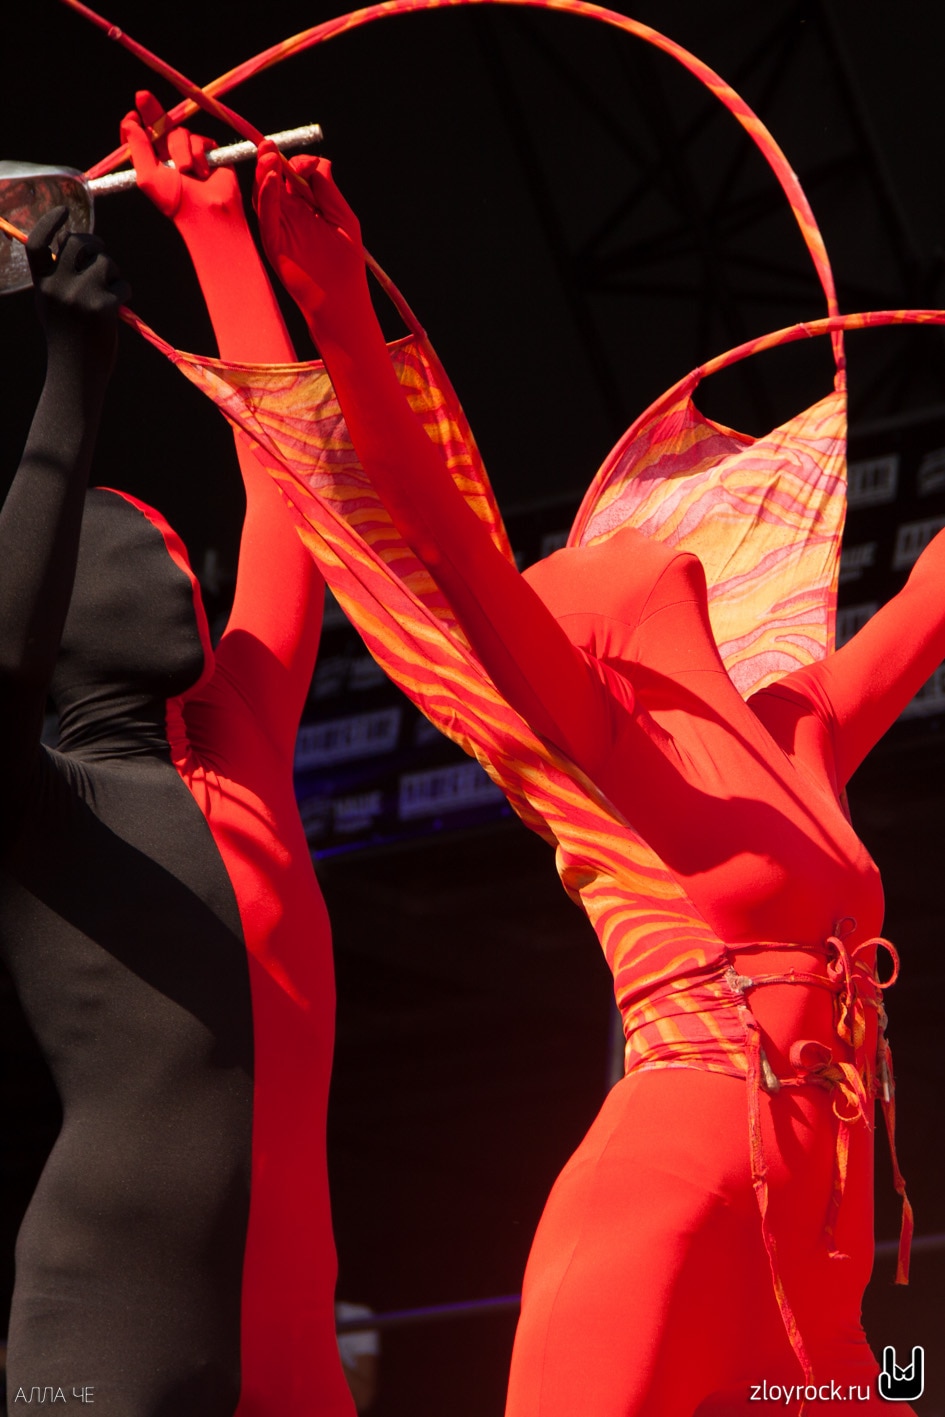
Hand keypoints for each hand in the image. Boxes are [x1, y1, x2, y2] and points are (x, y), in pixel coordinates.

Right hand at [28, 207, 129, 375]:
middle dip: (95, 244)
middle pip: (78, 244)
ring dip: (114, 273)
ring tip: (110, 292)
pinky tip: (117, 310)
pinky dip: (124, 293)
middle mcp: (57, 287)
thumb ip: (56, 275)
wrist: (77, 374)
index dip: (50, 223)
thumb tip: (69, 241)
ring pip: (106, 263)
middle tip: (102, 253)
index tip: (64, 212)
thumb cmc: (67, 339)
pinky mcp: (102, 308)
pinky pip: (122, 285)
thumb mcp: (52, 304)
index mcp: (42, 285)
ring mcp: (80, 297)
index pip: (39, 243)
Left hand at [121, 90, 242, 227]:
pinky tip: (203, 172)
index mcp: (153, 162)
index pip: (141, 137)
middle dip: (151, 109)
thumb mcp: (148, 177)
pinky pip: (200, 140)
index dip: (135, 125)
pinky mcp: (209, 151)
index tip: (132, 116)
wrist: (208, 212)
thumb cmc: (176, 202)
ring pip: (180, 133)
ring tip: (188, 172)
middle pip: (159, 124)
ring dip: (181, 151)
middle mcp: (170, 154)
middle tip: (142, 96)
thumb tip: (129, 122)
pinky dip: (199, 154)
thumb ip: (138, 148)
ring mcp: (190, 151)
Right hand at [253, 145, 369, 339]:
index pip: (292, 175)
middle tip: (272, 146)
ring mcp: (279, 229)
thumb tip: (318, 161)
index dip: (298, 163)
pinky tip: (270, 180)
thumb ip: (328, 189)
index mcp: (306, 207)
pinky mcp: (273, 243)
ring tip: (269, 157)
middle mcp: (289, 215)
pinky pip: (265, 216)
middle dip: (272, 161)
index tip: (311, 163)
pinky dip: (266, 196)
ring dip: (263, 174)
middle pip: (273, 181)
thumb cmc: (346, 262)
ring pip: (263, 195)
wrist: (341, 298)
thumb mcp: (342, 217)